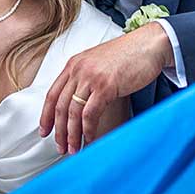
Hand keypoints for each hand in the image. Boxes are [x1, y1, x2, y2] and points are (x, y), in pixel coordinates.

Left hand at [39, 23, 168, 151]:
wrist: (149, 44)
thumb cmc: (129, 55)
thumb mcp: (99, 63)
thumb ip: (86, 78)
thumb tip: (80, 103)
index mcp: (74, 64)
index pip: (52, 94)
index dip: (46, 116)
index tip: (45, 130)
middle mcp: (78, 70)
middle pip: (60, 106)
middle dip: (59, 131)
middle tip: (60, 147)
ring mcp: (91, 78)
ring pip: (73, 113)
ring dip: (72, 135)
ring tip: (74, 149)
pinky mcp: (105, 86)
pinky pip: (90, 114)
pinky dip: (88, 130)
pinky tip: (90, 139)